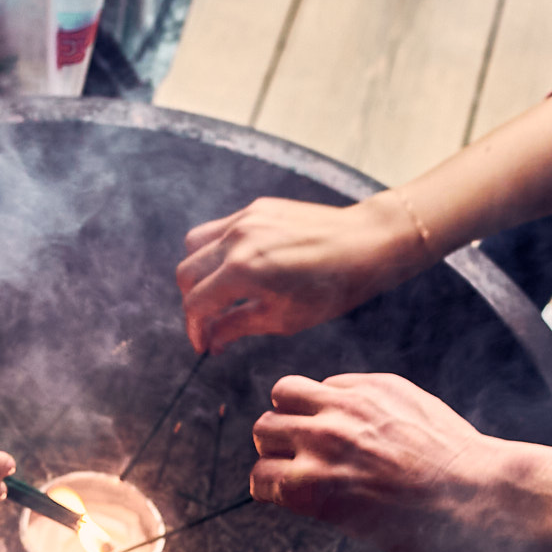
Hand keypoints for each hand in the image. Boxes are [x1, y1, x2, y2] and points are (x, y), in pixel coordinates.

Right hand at [176, 193, 428, 353]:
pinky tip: (239, 266)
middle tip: (209, 321)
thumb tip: (212, 340)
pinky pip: (220, 228)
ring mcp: (245, 219)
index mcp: (242, 271)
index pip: (195, 304)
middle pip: (186, 273)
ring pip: (195, 244)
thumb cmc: (331, 288)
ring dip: (198, 271)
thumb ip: (237, 327)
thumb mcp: (283, 319)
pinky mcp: (257, 208)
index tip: (203, 343)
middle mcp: (236, 240)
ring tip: (218, 290)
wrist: (366, 243)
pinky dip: (218, 249)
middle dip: (192, 302)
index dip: (194, 329)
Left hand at [250, 374, 551, 551]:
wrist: (476, 495)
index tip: (313, 435)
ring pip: (263, 435)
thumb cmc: (455, 463)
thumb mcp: (416, 406)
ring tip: (289, 479)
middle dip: (283, 429)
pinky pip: (263, 480)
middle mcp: (340, 408)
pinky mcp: (314, 485)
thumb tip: (337, 395)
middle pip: (278, 402)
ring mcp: (325, 443)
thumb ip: (373, 398)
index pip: (308, 388)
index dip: (306, 413)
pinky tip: (286, 502)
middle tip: (295, 457)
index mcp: (366, 389)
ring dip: (271, 456)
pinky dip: (268, 491)